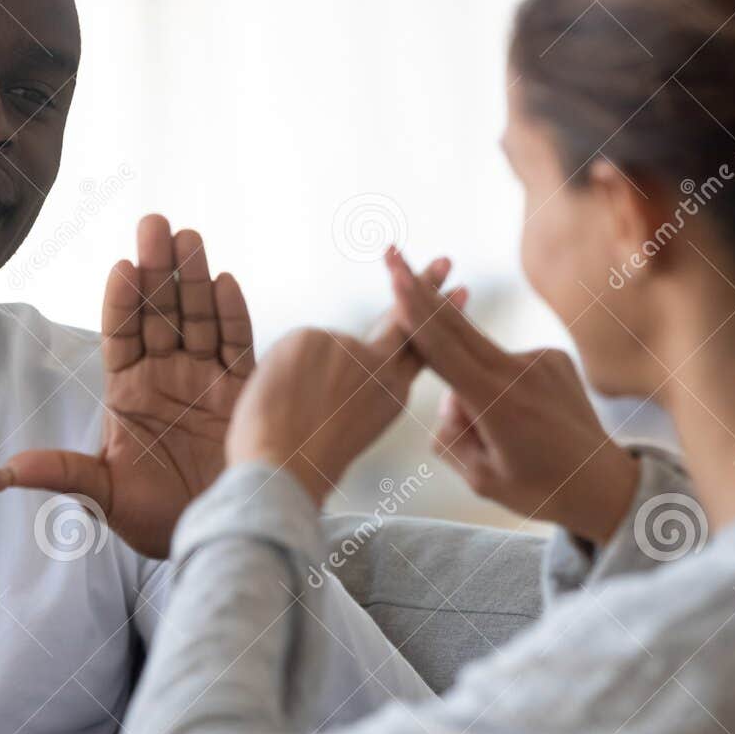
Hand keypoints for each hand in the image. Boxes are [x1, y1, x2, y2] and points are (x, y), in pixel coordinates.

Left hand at [4, 215, 252, 557]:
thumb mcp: (104, 496)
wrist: (218, 537)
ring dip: (193, 278)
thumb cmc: (155, 519)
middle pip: (160, 313)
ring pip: (198, 318)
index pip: (120, 335)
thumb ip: (65, 474)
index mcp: (128, 392)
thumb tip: (6, 470)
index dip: (121, 301)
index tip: (121, 267)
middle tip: (154, 225)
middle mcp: (166, 376)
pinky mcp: (242, 392)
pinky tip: (225, 282)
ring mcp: (205, 379)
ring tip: (188, 238)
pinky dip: (233, 314)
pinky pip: (238, 345)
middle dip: (158, 269)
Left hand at [224, 257, 457, 506]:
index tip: (456, 291)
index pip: (419, 347)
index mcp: (393, 395)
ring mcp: (348, 349)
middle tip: (444, 261)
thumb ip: (356, 388)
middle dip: (424, 287)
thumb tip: (344, 355)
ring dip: (300, 372)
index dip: (437, 318)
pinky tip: (278, 397)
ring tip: (289, 411)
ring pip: (320, 347)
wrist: (283, 472)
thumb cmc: (304, 465)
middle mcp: (380, 367)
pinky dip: (278, 370)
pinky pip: (291, 347)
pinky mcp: (313, 337)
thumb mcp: (349, 427)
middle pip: (402, 320)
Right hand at [385, 249, 639, 541]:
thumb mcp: (479, 478)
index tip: (395, 277)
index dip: (415, 312)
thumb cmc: (539, 490)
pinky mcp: (555, 358)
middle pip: (456, 325)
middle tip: (391, 254)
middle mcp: (521, 372)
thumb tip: (449, 396)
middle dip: (420, 292)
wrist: (605, 486)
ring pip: (479, 360)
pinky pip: (505, 366)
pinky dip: (498, 387)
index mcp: (498, 403)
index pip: (444, 349)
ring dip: (471, 386)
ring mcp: (542, 360)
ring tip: (507, 439)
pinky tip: (526, 422)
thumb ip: (450, 433)